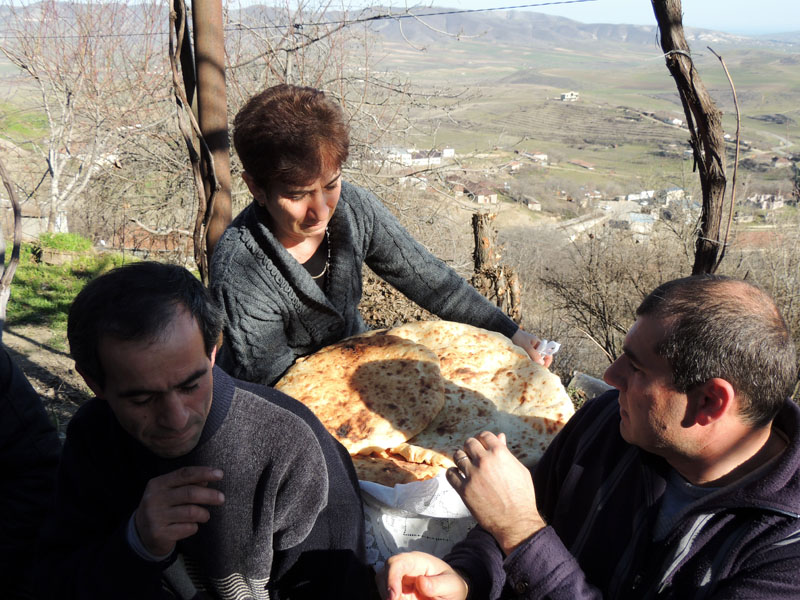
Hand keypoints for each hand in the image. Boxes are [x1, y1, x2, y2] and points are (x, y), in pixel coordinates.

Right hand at [134, 466, 224, 555]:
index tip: (220, 474)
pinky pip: (187, 528)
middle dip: (209, 495)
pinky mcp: (160, 533)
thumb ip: (187, 484)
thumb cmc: (163, 507)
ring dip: (203, 514)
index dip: (203, 472)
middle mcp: (154, 499)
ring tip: (205, 515)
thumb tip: (207, 479)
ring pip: (191, 512)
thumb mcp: (170, 491)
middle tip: (221, 498)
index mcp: (157, 484)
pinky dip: (194, 527)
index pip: (184, 474)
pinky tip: (190, 526)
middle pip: (190, 493)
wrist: (141, 532)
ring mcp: (156, 517)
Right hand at [378, 552, 467, 599]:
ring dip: (387, 595)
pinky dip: (391, 598)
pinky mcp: (397, 591)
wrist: (450, 593)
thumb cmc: (451, 585)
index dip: (391, 578)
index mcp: (417, 561)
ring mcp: (399, 580)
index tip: (393, 597)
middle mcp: (404, 568)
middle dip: (385, 590)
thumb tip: (420, 581)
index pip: (397, 563)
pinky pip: (387, 595)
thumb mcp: (451, 585)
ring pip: (381, 585)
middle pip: (383, 573)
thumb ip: (438, 584)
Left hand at [446, 432, 544, 554]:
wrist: (516, 522)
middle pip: (469, 443)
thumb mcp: (519, 470)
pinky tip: (458, 475)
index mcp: (500, 453)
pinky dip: (453, 473)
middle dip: (471, 447)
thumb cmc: (522, 496)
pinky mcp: (464, 489)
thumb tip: (500, 437)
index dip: (482, 439)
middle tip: (473, 455)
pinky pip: (451, 474)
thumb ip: (507, 452)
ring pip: (458, 456)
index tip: (481, 445)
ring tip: (465, 465)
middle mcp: (484, 461)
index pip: (484, 435)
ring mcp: (473, 475)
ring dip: (461, 458)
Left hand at [511, 329, 552, 367]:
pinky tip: (525, 363)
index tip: (543, 367)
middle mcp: (537, 346)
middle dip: (541, 363)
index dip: (548, 360)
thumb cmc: (519, 337)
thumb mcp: (526, 346)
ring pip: (536, 358)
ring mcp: (532, 349)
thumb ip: (534, 354)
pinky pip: (531, 357)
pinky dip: (530, 361)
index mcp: (540, 344)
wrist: (511, 333)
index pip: (548, 353)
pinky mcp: (527, 351)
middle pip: (543, 357)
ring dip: (534, 362)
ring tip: (530, 366)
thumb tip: (541, 363)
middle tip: (535, 368)